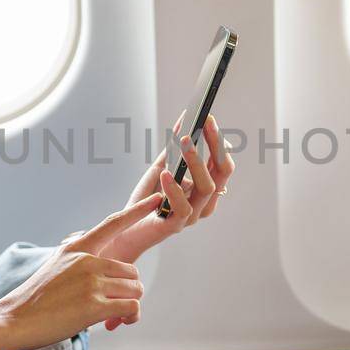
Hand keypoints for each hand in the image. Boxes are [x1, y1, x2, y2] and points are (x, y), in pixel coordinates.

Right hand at [0, 192, 160, 349]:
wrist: (13, 319)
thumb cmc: (35, 298)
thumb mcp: (56, 266)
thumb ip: (80, 261)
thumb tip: (101, 267)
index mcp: (77, 247)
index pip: (113, 223)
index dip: (137, 210)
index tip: (156, 198)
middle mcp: (87, 260)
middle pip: (132, 271)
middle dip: (129, 290)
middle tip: (116, 305)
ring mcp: (91, 282)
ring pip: (135, 290)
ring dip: (130, 305)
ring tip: (115, 316)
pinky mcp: (94, 305)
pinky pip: (131, 307)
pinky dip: (130, 317)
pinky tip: (116, 323)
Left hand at [98, 114, 235, 268]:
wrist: (126, 231)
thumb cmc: (147, 199)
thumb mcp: (162, 168)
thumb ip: (173, 148)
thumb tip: (184, 119)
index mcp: (206, 190)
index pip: (223, 165)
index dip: (218, 142)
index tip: (208, 118)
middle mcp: (205, 203)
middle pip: (221, 174)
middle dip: (215, 145)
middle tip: (204, 121)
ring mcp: (193, 215)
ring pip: (206, 188)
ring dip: (197, 162)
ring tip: (185, 141)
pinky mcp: (175, 226)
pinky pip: (182, 208)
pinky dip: (175, 189)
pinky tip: (166, 173)